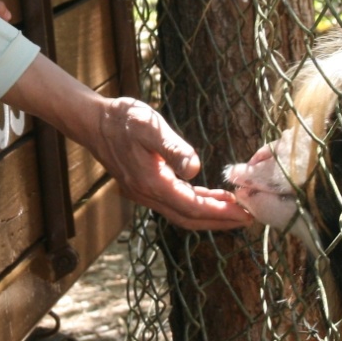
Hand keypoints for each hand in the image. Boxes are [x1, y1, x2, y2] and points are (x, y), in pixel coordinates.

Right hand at [92, 97, 252, 230]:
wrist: (93, 122)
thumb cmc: (123, 120)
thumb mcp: (150, 127)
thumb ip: (174, 148)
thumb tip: (195, 169)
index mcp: (152, 182)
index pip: (192, 206)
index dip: (220, 212)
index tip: (244, 212)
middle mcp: (147, 194)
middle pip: (188, 218)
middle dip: (219, 221)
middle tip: (248, 219)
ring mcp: (143, 193)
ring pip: (181, 214)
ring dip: (208, 214)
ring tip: (234, 209)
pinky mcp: (143, 187)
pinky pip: (173, 204)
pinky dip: (194, 204)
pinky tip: (209, 197)